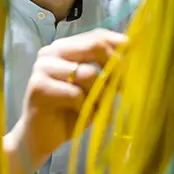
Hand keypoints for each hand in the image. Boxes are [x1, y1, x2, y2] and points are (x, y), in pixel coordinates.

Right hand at [4, 28, 127, 173]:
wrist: (39, 137)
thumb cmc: (69, 111)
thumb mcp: (92, 88)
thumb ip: (106, 71)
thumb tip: (133, 58)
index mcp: (64, 47)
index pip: (97, 35)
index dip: (119, 46)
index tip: (135, 64)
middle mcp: (51, 52)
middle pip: (94, 45)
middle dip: (115, 66)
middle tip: (123, 87)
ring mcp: (42, 68)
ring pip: (88, 73)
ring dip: (100, 95)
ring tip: (99, 109)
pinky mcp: (38, 87)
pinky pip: (76, 94)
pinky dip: (86, 108)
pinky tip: (84, 116)